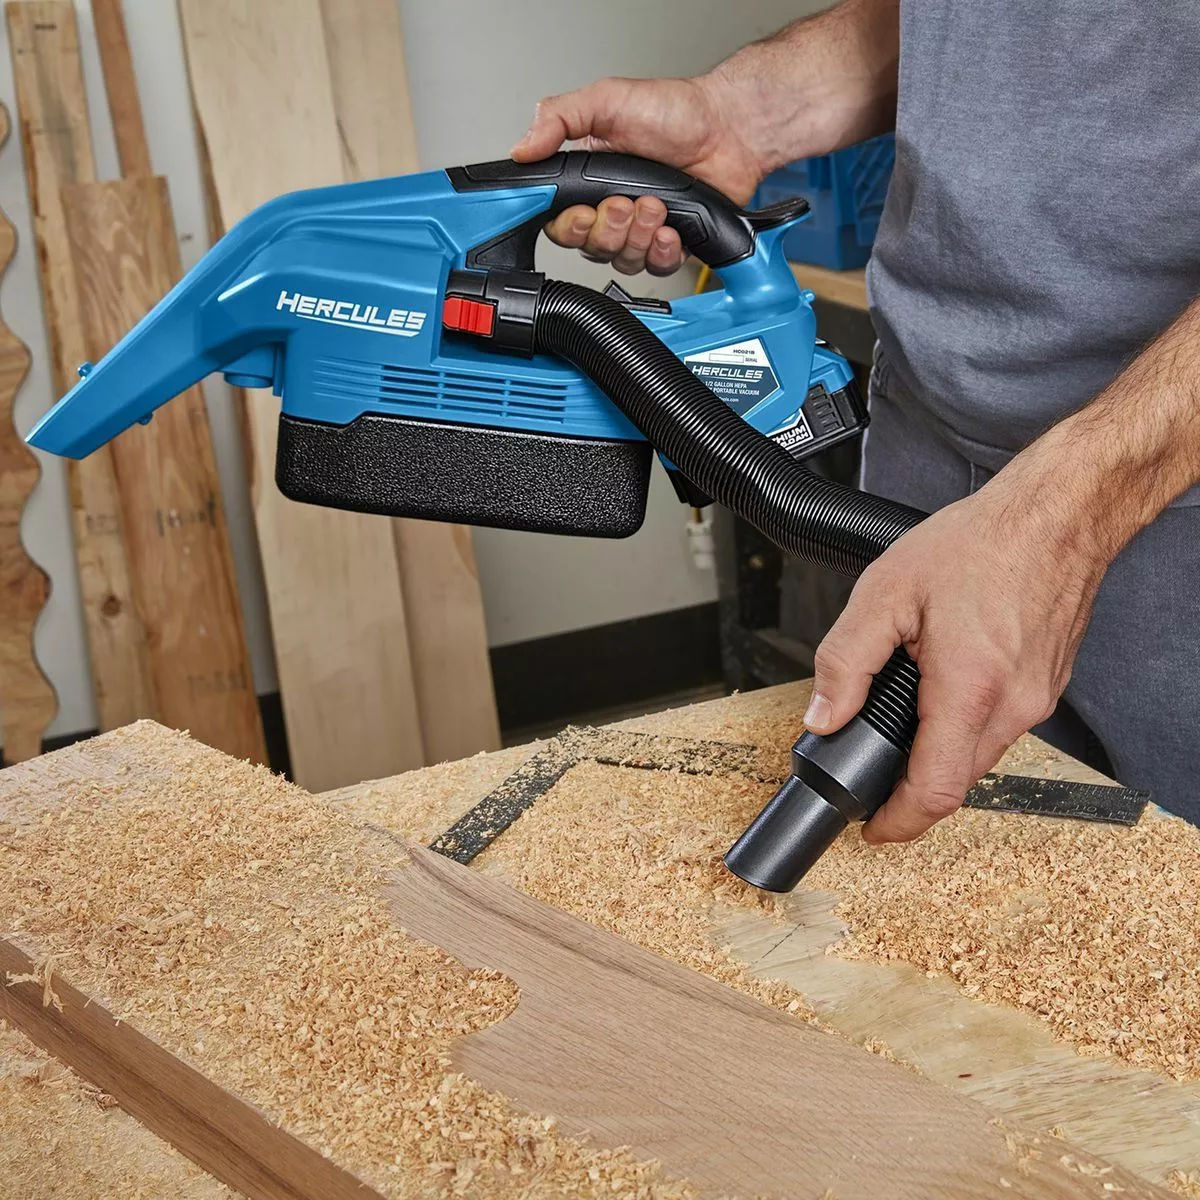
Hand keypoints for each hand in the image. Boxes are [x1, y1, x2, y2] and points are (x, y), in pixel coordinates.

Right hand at [511, 75, 764, 275]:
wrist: (729, 128)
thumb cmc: (675, 112)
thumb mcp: (605, 100)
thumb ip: (558, 119)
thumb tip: (522, 148)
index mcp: (589, 180)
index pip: (559, 222)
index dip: (567, 227)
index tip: (582, 213)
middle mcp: (612, 208)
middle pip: (590, 248)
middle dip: (608, 229)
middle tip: (625, 202)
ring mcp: (641, 229)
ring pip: (622, 260)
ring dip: (637, 236)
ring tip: (656, 204)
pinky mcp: (670, 244)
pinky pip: (655, 267)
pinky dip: (661, 251)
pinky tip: (670, 229)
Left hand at [804, 462, 1112, 842]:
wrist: (1055, 517)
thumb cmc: (980, 544)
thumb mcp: (885, 594)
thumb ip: (845, 661)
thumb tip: (822, 716)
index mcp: (970, 690)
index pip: (936, 791)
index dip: (898, 821)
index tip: (872, 828)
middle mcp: (1013, 706)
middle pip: (956, 780)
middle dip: (909, 785)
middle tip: (869, 763)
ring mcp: (1036, 700)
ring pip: (977, 756)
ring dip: (936, 750)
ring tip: (901, 712)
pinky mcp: (1044, 688)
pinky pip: (997, 728)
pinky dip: (961, 724)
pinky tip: (940, 686)